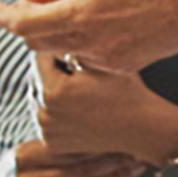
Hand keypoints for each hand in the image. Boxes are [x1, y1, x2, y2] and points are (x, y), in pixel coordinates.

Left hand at [0, 0, 177, 69]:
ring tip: (74, 5)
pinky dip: (80, 41)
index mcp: (83, 15)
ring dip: (54, 32)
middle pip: (36, 42)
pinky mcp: (123, 67)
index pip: (23, 24)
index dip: (1, 16)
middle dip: (27, 23)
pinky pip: (87, 57)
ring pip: (61, 51)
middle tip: (33, 0)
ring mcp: (107, 60)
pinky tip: (100, 21)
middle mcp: (91, 44)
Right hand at [0, 145, 156, 176]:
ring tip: (133, 168)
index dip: (95, 143)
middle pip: (77, 171)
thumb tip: (95, 123)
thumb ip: (54, 142)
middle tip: (135, 151)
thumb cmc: (19, 172)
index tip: (120, 133)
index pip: (65, 150)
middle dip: (111, 161)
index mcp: (23, 158)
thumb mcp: (26, 152)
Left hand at [27, 53, 177, 164]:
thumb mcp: (101, 60)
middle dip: (50, 71)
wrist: (142, 127)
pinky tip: (74, 107)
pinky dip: (53, 111)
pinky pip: (44, 118)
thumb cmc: (126, 90)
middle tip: (74, 69)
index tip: (70, 51)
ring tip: (75, 89)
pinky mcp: (51, 142)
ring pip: (37, 98)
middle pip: (35, 78)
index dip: (55, 50)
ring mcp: (47, 130)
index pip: (39, 57)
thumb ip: (72, 46)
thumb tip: (51, 34)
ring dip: (49, 90)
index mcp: (54, 89)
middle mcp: (44, 112)